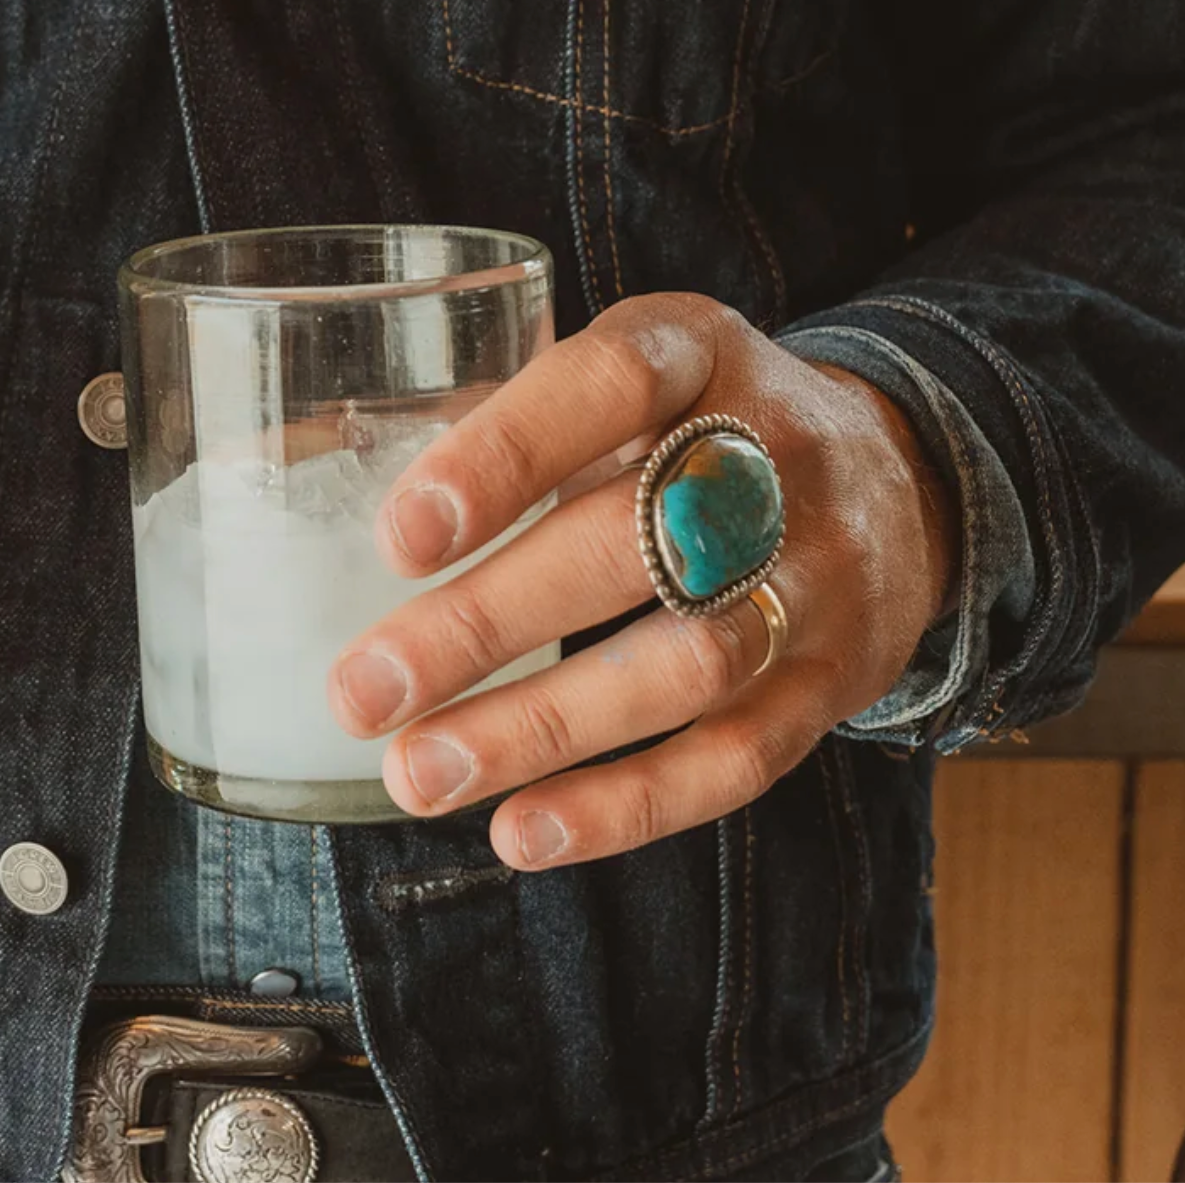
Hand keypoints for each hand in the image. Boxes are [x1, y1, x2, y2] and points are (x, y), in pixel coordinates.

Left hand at [327, 293, 956, 869]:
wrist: (905, 478)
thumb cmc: (696, 423)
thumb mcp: (625, 371)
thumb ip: (498, 416)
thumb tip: (279, 471)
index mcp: (700, 352)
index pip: (609, 384)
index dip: (505, 457)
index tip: (400, 535)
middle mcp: (773, 456)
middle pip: (632, 546)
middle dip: (484, 626)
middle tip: (360, 689)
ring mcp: (817, 577)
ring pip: (683, 665)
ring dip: (539, 730)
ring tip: (416, 773)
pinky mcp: (836, 682)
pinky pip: (736, 759)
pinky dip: (625, 806)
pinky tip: (523, 832)